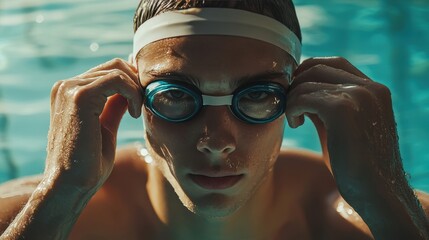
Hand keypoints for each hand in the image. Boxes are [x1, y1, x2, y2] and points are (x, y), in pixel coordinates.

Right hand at [46, 58, 142, 191]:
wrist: (69, 185)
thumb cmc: (87, 163)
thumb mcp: (105, 126)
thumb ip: (114, 105)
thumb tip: (131, 89)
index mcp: (69, 92)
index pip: (108, 70)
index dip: (132, 81)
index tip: (143, 100)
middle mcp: (67, 85)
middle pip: (114, 65)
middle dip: (136, 83)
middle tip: (143, 106)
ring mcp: (70, 89)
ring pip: (118, 70)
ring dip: (136, 91)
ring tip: (136, 113)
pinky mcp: (80, 96)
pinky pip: (117, 80)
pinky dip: (132, 94)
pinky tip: (133, 114)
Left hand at [285, 57, 401, 203]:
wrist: (375, 192)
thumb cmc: (355, 164)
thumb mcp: (341, 126)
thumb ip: (326, 104)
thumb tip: (299, 89)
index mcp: (374, 89)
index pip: (334, 63)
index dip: (308, 73)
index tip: (296, 92)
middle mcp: (370, 87)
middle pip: (317, 67)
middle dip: (296, 84)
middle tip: (290, 106)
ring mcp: (358, 96)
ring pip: (306, 82)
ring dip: (292, 100)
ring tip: (295, 120)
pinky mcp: (342, 109)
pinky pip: (302, 97)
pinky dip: (292, 108)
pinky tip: (296, 124)